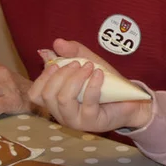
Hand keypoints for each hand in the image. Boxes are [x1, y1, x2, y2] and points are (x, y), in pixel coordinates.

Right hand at [28, 39, 151, 132]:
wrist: (129, 99)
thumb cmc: (104, 83)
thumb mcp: (87, 61)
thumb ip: (71, 52)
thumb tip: (55, 43)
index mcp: (55, 101)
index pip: (35, 94)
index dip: (42, 77)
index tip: (56, 63)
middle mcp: (61, 113)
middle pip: (47, 95)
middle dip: (61, 74)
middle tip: (78, 63)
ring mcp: (75, 120)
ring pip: (63, 99)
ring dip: (74, 78)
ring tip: (88, 67)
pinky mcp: (91, 122)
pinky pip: (87, 102)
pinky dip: (92, 85)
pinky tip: (98, 74)